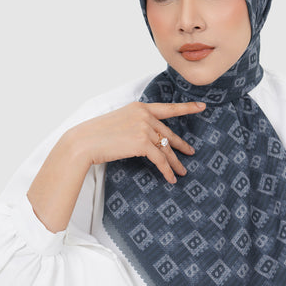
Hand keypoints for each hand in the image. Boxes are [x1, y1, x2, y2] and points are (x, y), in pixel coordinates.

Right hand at [71, 100, 205, 183]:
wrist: (84, 141)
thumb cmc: (96, 134)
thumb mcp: (119, 122)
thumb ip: (136, 125)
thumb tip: (150, 140)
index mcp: (140, 107)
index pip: (167, 108)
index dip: (186, 108)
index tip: (201, 106)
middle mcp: (145, 115)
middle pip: (168, 134)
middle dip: (180, 146)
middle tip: (190, 153)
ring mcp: (145, 128)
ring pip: (166, 149)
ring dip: (175, 163)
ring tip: (182, 172)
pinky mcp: (142, 143)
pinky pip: (160, 159)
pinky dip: (167, 170)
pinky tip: (171, 178)